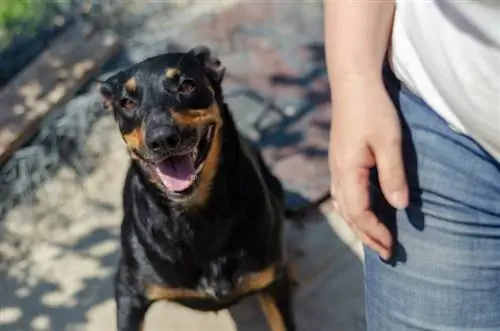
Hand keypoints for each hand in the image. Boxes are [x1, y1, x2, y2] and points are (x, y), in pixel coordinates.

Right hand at [328, 79, 408, 259]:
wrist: (352, 83)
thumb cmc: (372, 110)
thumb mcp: (388, 142)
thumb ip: (392, 175)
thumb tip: (399, 206)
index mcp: (347, 171)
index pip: (359, 212)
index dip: (375, 231)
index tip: (392, 246)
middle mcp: (337, 172)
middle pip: (347, 213)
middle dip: (365, 235)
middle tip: (384, 253)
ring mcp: (335, 166)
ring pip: (342, 205)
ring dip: (357, 224)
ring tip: (372, 237)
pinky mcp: (339, 159)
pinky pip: (341, 193)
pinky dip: (352, 209)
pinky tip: (360, 210)